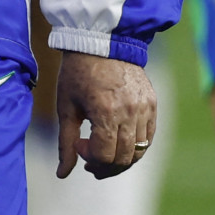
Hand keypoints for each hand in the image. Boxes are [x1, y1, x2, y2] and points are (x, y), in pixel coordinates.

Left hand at [55, 51, 156, 179]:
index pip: (104, 155)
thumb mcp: (66, 107)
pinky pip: (149, 136)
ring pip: (139, 151)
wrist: (101, 40)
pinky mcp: (152, 102)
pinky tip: (119, 140)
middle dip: (105, 166)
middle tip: (90, 160)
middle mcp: (129, 111)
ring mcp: (144, 107)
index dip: (89, 158)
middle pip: (123, 158)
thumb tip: (62, 174)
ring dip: (121, 159)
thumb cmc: (78, 72)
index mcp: (105, 111)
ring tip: (104, 153)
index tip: (79, 145)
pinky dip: (135, 145)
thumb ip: (66, 142)